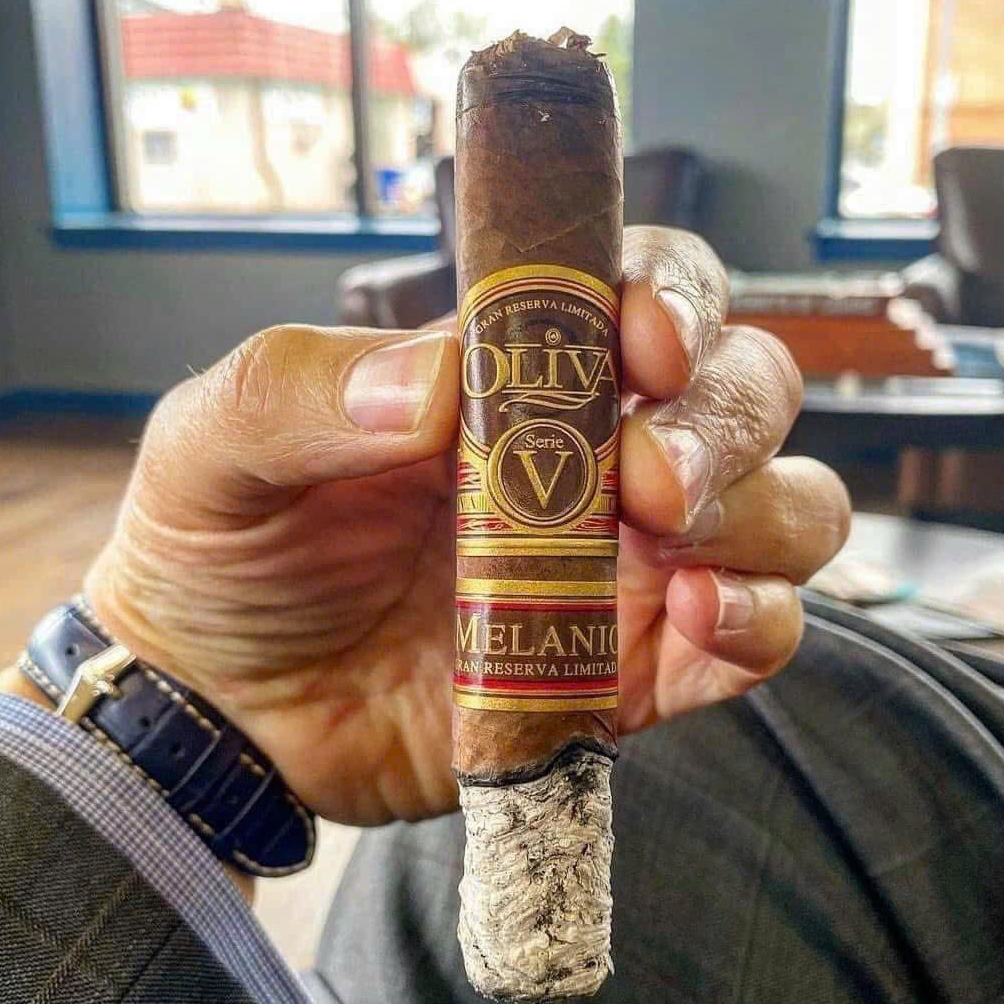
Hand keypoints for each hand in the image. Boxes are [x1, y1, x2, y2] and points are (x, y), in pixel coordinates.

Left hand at [85, 226, 849, 826]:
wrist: (224, 709)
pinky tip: (693, 620)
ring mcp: (629, 565)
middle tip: (644, 478)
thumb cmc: (227, 550)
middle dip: (723, 419)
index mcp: (516, 374)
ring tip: (670, 544)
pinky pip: (761, 635)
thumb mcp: (219, 444)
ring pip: (785, 506)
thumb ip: (308, 388)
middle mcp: (598, 456)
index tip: (640, 344)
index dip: (675, 297)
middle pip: (745, 390)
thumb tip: (435, 382)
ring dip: (760, 513)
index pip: (648, 293)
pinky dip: (760, 620)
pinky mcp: (638, 669)